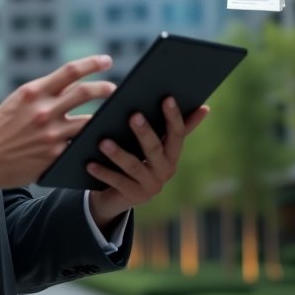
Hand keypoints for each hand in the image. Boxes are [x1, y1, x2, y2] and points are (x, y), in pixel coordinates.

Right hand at [0, 55, 114, 191]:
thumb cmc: (0, 128)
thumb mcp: (17, 102)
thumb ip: (43, 92)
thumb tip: (71, 84)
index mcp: (33, 92)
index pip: (69, 71)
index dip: (91, 64)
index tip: (106, 60)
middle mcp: (43, 110)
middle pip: (84, 93)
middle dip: (104, 88)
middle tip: (113, 88)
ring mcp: (51, 134)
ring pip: (88, 121)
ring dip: (103, 118)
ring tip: (111, 117)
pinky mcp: (55, 155)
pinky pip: (79, 145)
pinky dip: (90, 142)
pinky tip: (97, 141)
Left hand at [87, 97, 209, 231]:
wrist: (119, 195)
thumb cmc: (138, 159)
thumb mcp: (156, 144)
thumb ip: (174, 128)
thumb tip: (205, 107)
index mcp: (172, 154)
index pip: (177, 133)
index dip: (173, 116)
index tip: (167, 97)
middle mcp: (166, 171)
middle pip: (155, 149)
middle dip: (144, 132)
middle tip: (133, 115)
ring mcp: (150, 186)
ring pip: (134, 166)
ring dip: (118, 154)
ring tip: (103, 141)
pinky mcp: (133, 198)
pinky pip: (116, 182)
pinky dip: (102, 172)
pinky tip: (89, 163)